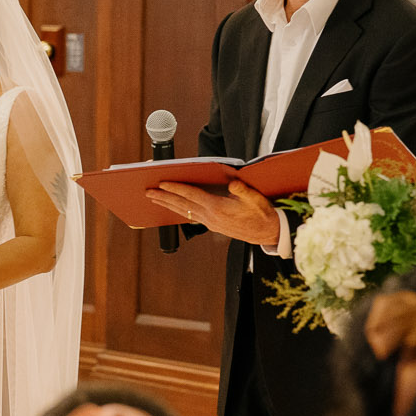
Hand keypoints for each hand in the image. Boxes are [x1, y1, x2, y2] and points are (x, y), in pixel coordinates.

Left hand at [148, 179, 285, 246]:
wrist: (267, 233)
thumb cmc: (262, 214)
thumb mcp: (256, 199)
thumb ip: (243, 191)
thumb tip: (233, 183)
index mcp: (218, 208)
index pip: (192, 195)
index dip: (176, 188)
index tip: (162, 183)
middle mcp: (210, 217)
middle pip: (182, 205)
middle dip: (164, 197)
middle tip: (147, 192)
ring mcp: (210, 223)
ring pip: (184, 212)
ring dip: (167, 205)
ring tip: (153, 199)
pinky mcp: (212, 225)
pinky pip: (191, 217)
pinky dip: (179, 211)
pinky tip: (173, 208)